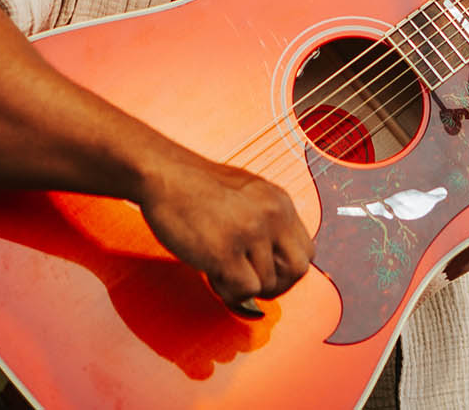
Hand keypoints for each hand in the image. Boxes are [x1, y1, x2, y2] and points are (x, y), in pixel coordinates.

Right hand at [138, 151, 314, 313]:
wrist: (162, 175)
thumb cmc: (196, 187)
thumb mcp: (247, 194)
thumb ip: (267, 222)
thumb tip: (274, 263)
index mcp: (279, 201)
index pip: (306, 251)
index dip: (286, 269)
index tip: (264, 271)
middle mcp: (271, 215)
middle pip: (298, 271)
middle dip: (276, 286)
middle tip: (248, 281)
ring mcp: (250, 232)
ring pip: (266, 284)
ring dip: (242, 286)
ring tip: (218, 268)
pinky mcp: (225, 251)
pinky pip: (245, 291)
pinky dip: (230, 292)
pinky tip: (212, 274)